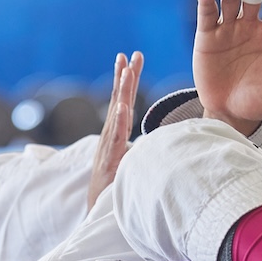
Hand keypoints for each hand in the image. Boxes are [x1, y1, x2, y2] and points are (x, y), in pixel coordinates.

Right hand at [87, 51, 142, 211]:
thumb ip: (144, 144)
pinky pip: (116, 135)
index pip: (125, 100)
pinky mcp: (110, 157)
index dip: (129, 81)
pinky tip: (122, 106)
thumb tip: (163, 136)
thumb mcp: (134, 158)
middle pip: (119, 100)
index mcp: (118, 131)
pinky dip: (118, 120)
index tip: (133, 60)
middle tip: (130, 55)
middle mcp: (112, 133)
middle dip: (125, 76)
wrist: (98, 205)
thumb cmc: (116, 182)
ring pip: (116, 113)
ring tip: (126, 71)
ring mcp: (109, 144)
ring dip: (121, 91)